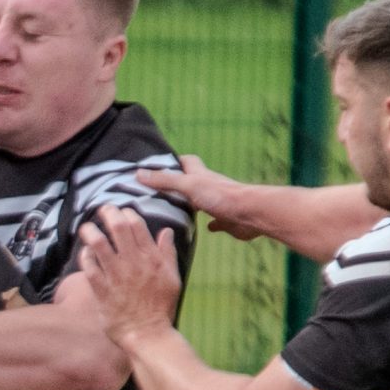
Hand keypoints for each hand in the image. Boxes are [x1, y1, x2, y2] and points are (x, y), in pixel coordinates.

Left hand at [78, 206, 184, 346]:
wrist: (148, 334)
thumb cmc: (161, 307)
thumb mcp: (173, 278)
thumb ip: (168, 252)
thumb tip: (166, 231)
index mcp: (151, 258)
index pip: (137, 225)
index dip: (127, 214)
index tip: (122, 212)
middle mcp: (133, 263)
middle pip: (117, 229)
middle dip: (108, 214)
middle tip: (102, 210)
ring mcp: (116, 276)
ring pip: (99, 244)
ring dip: (90, 231)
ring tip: (86, 227)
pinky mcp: (102, 290)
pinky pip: (89, 267)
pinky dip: (85, 256)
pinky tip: (84, 252)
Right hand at [133, 155, 264, 241]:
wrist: (250, 213)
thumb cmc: (220, 196)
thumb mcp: (187, 185)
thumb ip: (165, 180)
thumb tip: (139, 173)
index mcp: (200, 175)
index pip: (186, 161)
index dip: (174, 161)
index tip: (159, 165)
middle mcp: (210, 186)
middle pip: (193, 181)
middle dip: (179, 185)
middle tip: (161, 193)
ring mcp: (219, 203)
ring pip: (202, 201)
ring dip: (192, 205)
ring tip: (174, 212)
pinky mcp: (227, 219)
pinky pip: (216, 221)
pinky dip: (210, 224)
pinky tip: (202, 229)